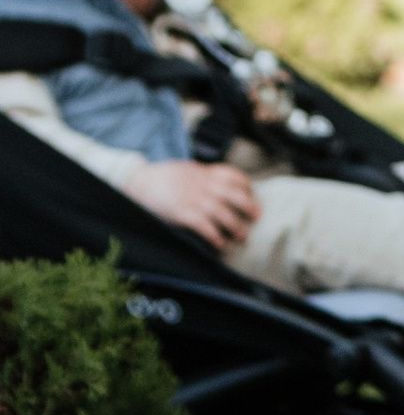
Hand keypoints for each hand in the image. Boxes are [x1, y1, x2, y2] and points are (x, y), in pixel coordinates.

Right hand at [127, 156, 259, 249]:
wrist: (135, 181)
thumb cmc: (159, 177)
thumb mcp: (183, 170)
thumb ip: (200, 175)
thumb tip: (213, 181)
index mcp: (202, 173)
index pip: (232, 175)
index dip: (245, 185)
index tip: (251, 194)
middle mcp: (202, 185)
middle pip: (234, 195)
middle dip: (249, 206)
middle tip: (257, 217)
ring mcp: (193, 199)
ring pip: (223, 213)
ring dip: (236, 226)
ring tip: (242, 237)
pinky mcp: (182, 213)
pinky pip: (204, 226)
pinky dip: (215, 236)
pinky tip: (220, 244)